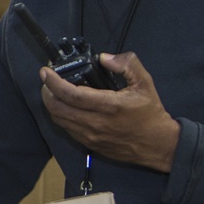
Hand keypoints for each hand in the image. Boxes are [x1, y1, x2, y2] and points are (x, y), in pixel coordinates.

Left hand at [39, 51, 179, 171]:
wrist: (157, 145)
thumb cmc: (150, 113)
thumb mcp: (145, 83)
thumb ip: (127, 65)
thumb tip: (104, 58)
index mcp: (108, 106)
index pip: (71, 94)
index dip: (53, 82)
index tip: (45, 71)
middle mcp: (95, 123)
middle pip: (57, 108)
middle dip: (47, 92)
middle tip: (48, 80)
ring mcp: (90, 136)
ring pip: (59, 119)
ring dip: (51, 104)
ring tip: (54, 91)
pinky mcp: (89, 144)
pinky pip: (67, 129)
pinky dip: (61, 115)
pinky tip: (65, 106)